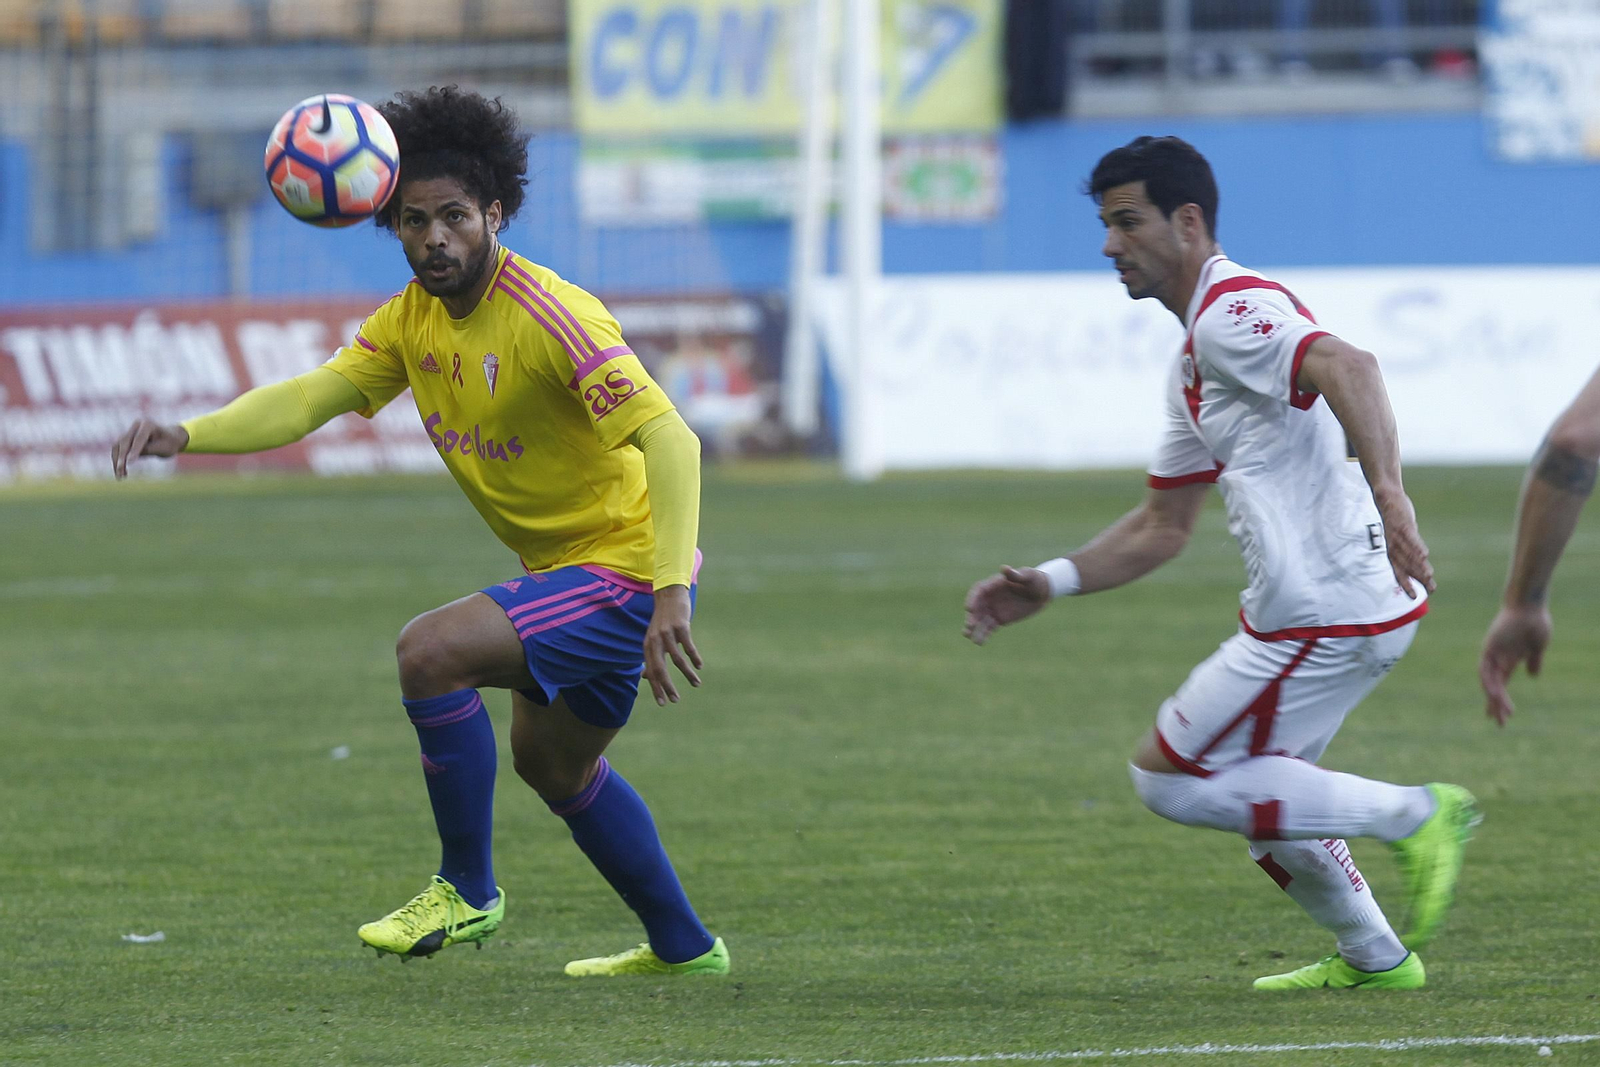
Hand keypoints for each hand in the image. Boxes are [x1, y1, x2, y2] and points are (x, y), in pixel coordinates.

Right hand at [112, 419, 187, 478]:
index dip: (134, 451)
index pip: (139, 439)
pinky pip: (118, 450)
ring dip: (116, 462)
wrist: (171, 438)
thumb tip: (129, 457)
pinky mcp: (126, 439)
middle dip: (121, 459)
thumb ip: (149, 450)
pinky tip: (121, 473)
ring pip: (117, 447)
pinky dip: (117, 461)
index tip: (129, 463)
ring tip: (120, 476)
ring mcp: (129, 431)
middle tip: (121, 474)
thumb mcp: (164, 448)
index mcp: (147, 425)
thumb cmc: (170, 443)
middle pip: (124, 442)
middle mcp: (136, 426)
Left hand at [642, 584, 701, 705]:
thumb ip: (650, 657)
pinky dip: (694, 658)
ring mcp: (667, 634)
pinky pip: (688, 647)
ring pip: (677, 660)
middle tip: (675, 700)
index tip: (663, 703)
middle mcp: (655, 641)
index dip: (656, 688)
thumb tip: (644, 677)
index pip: (651, 672)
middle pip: (659, 669)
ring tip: (696, 684)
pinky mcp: (680, 627)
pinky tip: (699, 666)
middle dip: (667, 687)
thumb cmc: (662, 620)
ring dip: (687, 675)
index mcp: (648, 646)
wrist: (670, 595)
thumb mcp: (652, 639)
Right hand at [963, 565, 1050, 645]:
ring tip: (967, 635)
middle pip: (976, 606)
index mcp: (994, 584)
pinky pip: (988, 628)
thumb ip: (1015, 575)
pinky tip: (979, 642)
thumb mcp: (1027, 576)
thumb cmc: (1034, 580)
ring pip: (980, 619)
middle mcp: (990, 597)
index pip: (979, 591)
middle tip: (970, 625)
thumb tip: (1004, 568)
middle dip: (971, 616)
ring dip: (973, 627)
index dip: (972, 599)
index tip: (969, 608)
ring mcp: (993, 609)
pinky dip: (983, 635)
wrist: (1041, 592)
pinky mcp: (999, 620)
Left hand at [1374, 489, 1435, 598]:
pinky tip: (1425, 555)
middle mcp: (1393, 545)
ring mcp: (1398, 535)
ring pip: (1409, 554)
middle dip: (1417, 579)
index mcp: (1390, 549)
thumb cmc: (1394, 518)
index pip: (1398, 570)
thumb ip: (1407, 548)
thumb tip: (1420, 561)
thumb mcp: (1397, 535)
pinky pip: (1411, 537)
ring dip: (1419, 566)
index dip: (1405, 583)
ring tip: (1429, 577)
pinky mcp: (1404, 524)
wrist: (1386, 497)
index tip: (1414, 597)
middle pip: (1406, 565)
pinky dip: (1417, 546)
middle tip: (1430, 590)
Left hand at [1478, 603, 1551, 726]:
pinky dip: (1489, 681)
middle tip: (1498, 724)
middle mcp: (1498, 659)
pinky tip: (1493, 694)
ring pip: (1489, 681)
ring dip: (1494, 698)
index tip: (1505, 717)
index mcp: (1509, 661)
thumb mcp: (1537, 647)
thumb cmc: (1534, 623)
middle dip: (1496, 705)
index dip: (1502, 701)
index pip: (1502, 685)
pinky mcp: (1490, 647)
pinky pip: (1487, 668)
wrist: (1529, 605)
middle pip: (1494, 687)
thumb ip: (1533, 661)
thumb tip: (1532, 676)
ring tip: (1499, 714)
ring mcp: (1492, 653)